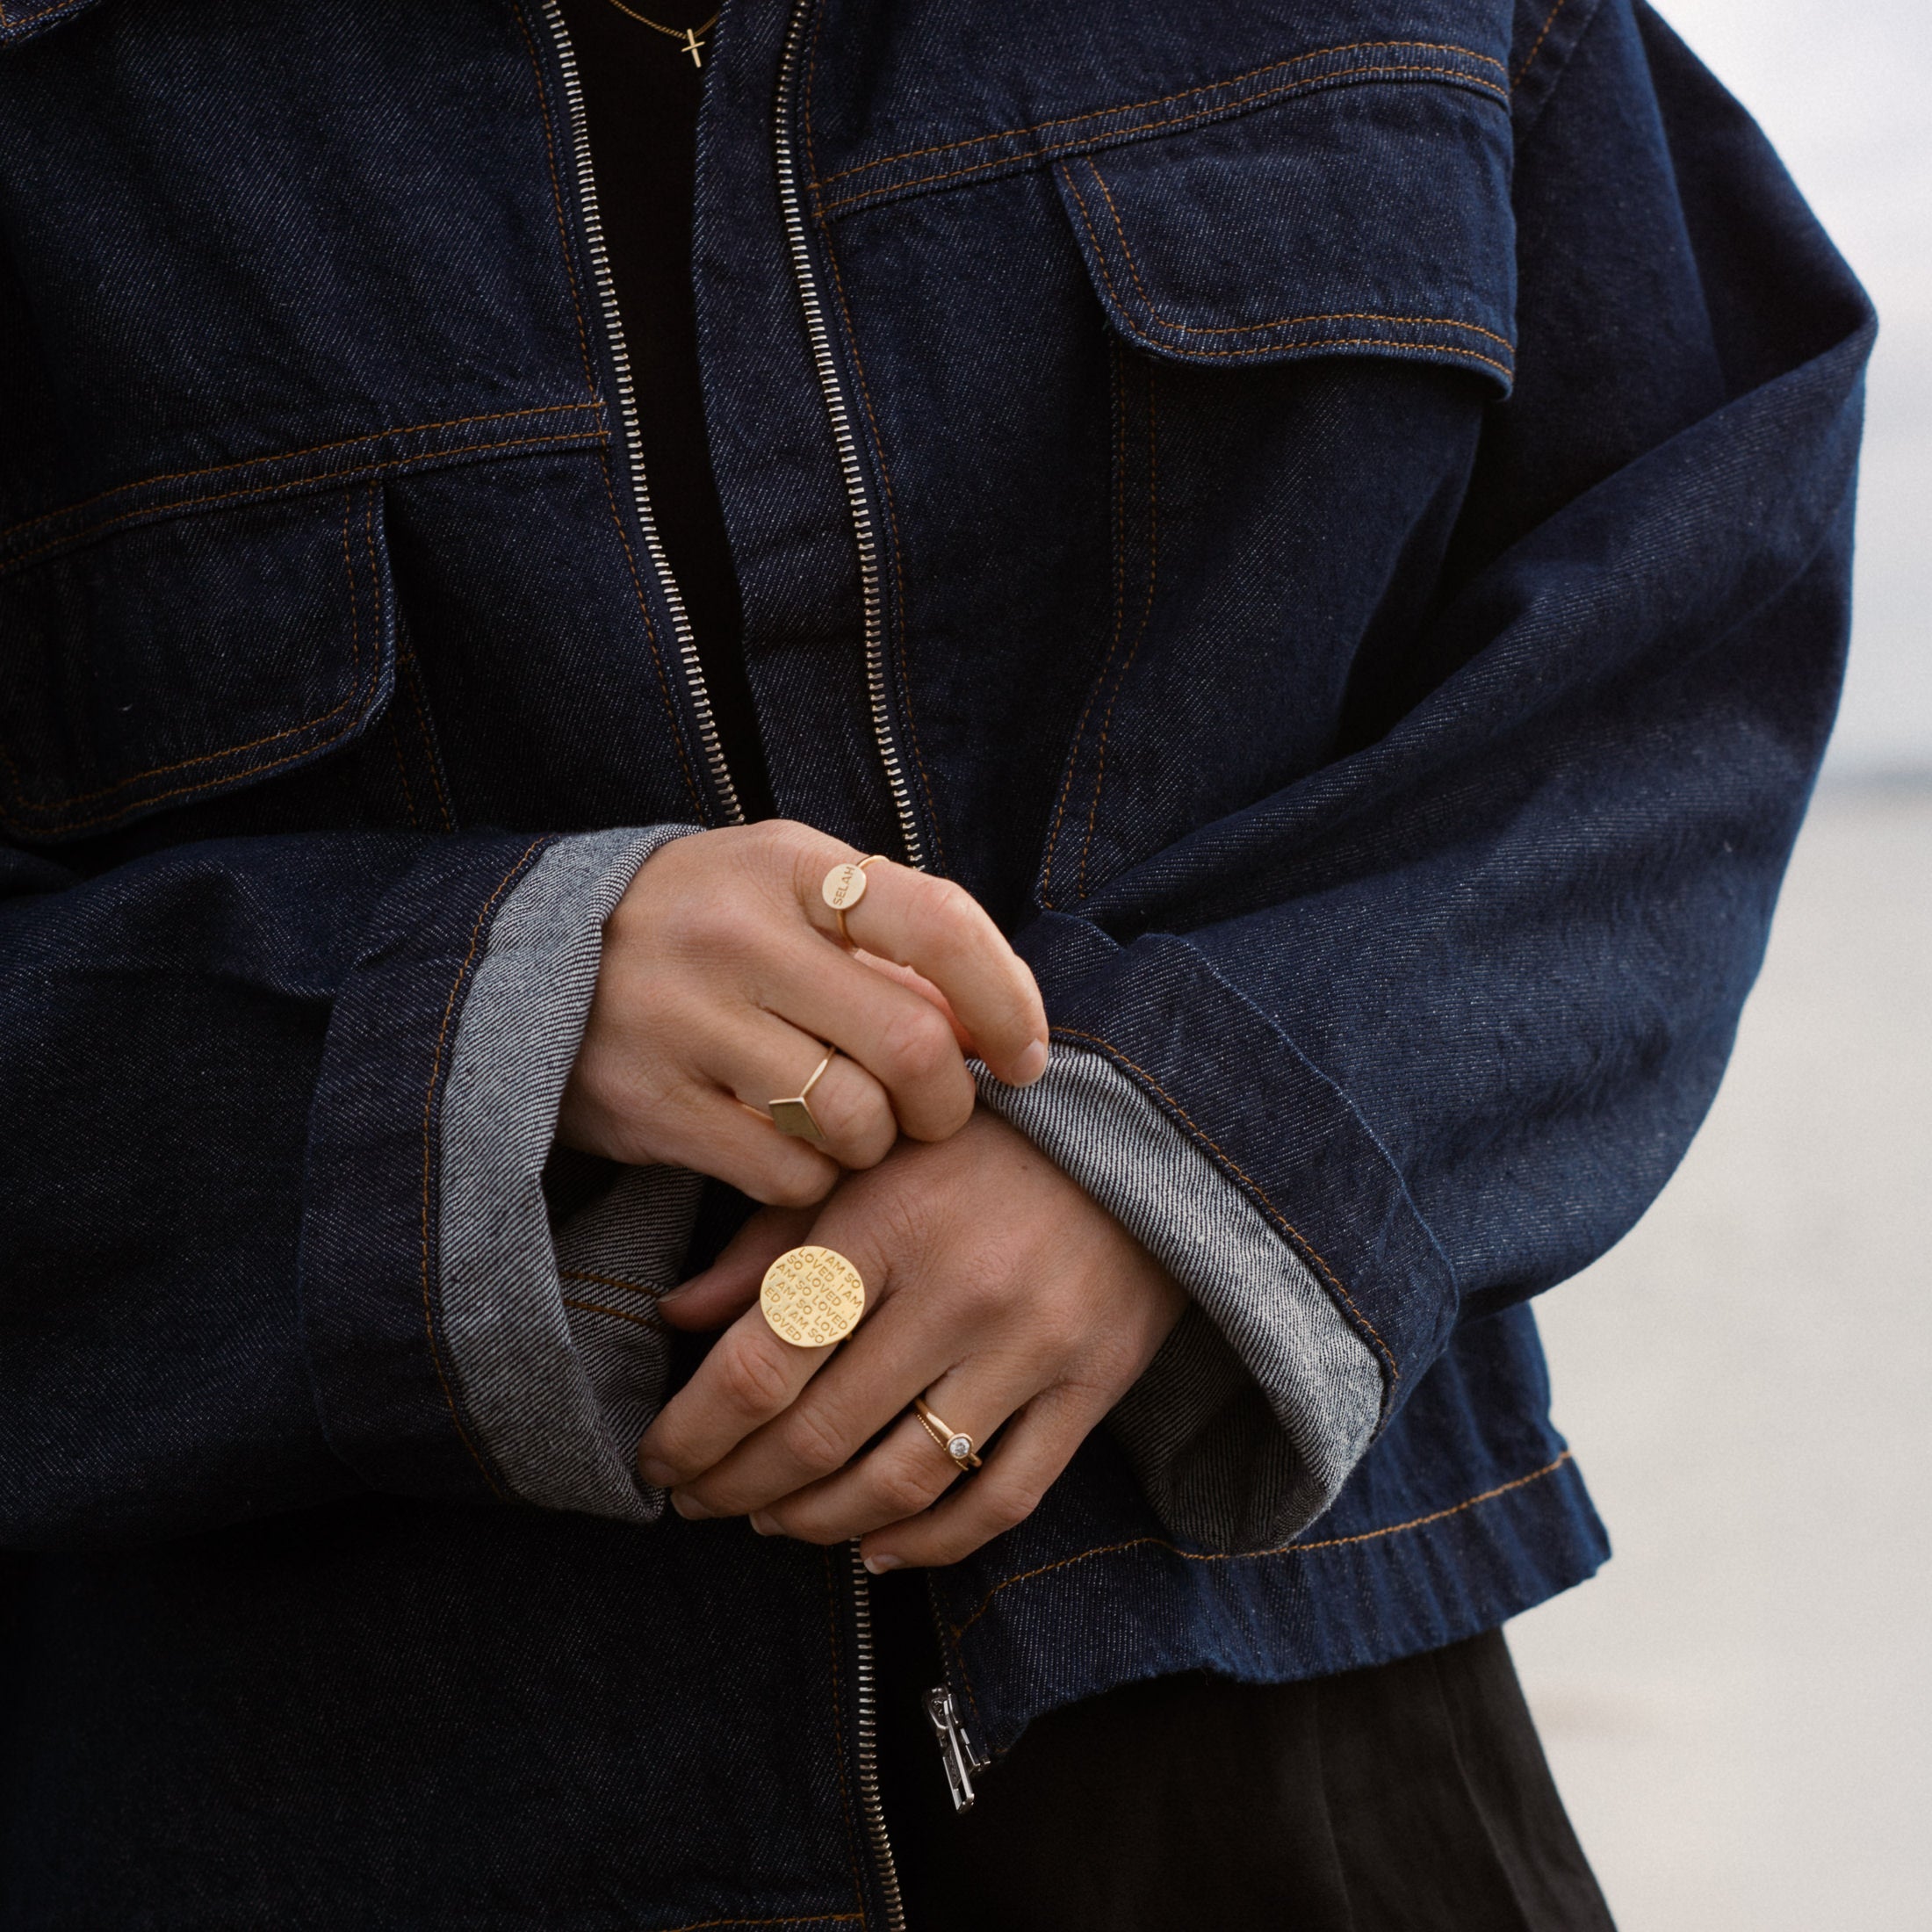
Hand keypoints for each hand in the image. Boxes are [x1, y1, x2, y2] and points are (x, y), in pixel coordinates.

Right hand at [556, 822, 1047, 1205]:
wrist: (536, 964)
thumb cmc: (708, 928)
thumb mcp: (789, 894)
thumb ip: (892, 941)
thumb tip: (999, 1026)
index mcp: (786, 864)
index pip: (937, 924)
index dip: (1007, 998)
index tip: (1026, 1053)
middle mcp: (734, 934)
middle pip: (909, 1043)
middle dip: (949, 1099)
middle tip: (938, 1111)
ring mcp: (684, 1021)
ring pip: (853, 1119)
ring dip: (877, 1141)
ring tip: (853, 1120)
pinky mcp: (650, 1105)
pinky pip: (788, 1171)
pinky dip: (815, 1175)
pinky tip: (793, 1146)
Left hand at [636, 1110, 1187, 1568]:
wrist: (1145, 1134)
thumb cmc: (983, 1145)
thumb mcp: (869, 1162)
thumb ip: (772, 1239)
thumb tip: (678, 1317)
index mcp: (885, 1222)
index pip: (763, 1361)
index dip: (694, 1432)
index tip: (659, 1462)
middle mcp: (958, 1291)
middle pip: (819, 1434)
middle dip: (738, 1487)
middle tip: (700, 1503)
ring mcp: (1032, 1346)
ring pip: (902, 1482)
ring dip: (817, 1522)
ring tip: (774, 1522)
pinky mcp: (1091, 1388)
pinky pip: (1001, 1500)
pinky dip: (928, 1544)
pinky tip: (874, 1547)